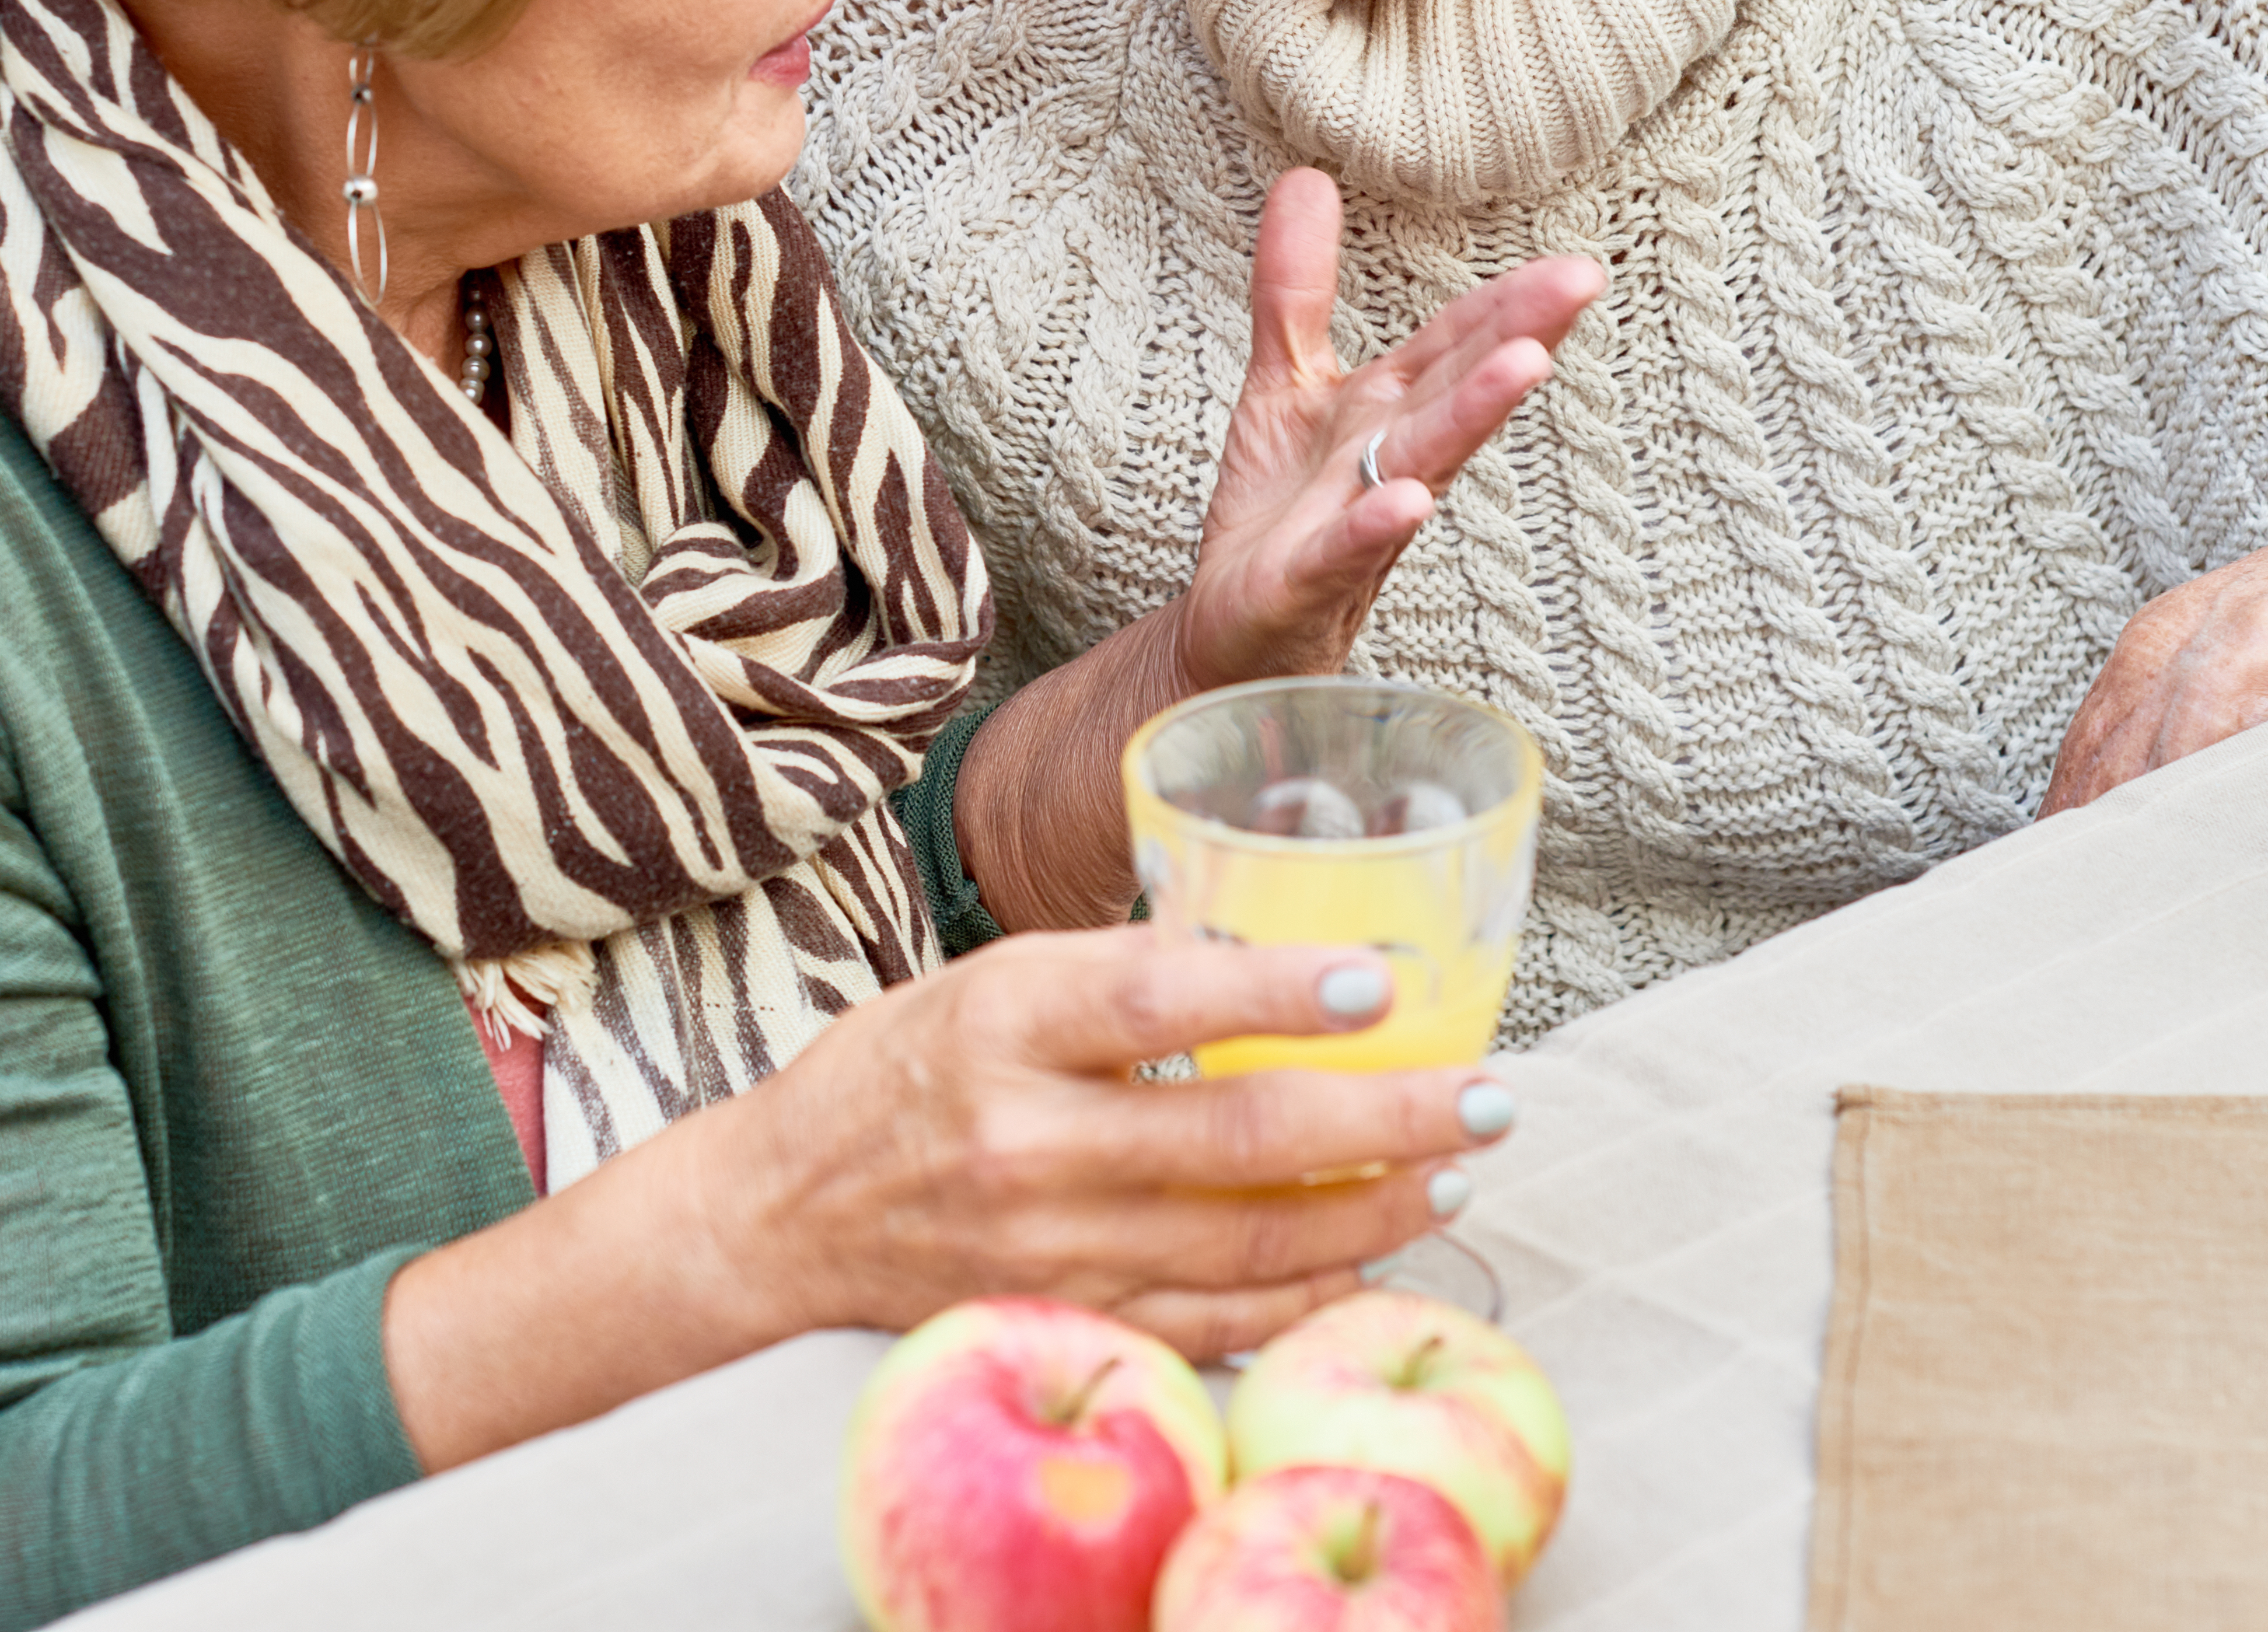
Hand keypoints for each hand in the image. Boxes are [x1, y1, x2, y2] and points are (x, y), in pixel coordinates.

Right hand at [382, 930, 1521, 1467]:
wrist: (778, 1216)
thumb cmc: (903, 1071)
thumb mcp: (994, 982)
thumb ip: (1122, 972)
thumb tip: (1275, 948)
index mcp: (1006, 1023)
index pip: (1162, 1000)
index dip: (1279, 992)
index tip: (1381, 984)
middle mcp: (1025, 1141)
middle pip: (1237, 1138)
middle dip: (1387, 1119)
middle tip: (1489, 1095)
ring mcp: (1045, 1247)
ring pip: (1245, 1240)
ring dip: (1374, 1209)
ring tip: (1454, 1169)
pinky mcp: (1060, 1316)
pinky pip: (1211, 1318)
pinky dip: (1306, 1293)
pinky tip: (1377, 1255)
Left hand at [1177, 169, 1603, 691]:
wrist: (1232, 627)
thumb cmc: (1280, 511)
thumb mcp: (1284, 380)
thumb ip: (1296, 286)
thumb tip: (1309, 178)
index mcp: (1389, 411)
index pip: (1457, 345)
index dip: (1510, 303)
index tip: (1577, 266)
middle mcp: (1390, 462)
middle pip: (1458, 390)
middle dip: (1518, 336)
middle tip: (1579, 285)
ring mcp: (1357, 523)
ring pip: (1423, 460)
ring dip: (1473, 414)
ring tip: (1522, 367)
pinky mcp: (1306, 580)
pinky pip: (1346, 548)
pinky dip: (1376, 523)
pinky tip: (1406, 502)